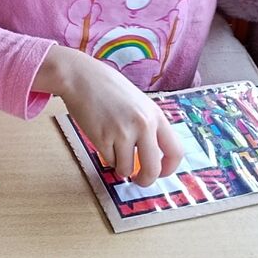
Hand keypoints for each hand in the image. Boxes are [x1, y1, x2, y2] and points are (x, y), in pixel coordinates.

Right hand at [37, 46, 184, 185]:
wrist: (81, 77)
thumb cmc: (108, 88)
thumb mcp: (138, 103)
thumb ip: (147, 125)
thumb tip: (150, 155)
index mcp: (156, 115)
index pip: (175, 151)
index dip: (169, 168)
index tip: (160, 172)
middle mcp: (143, 125)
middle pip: (153, 168)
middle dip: (145, 180)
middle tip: (139, 180)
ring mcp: (123, 132)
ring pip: (126, 168)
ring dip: (120, 166)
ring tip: (113, 148)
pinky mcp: (103, 138)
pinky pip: (109, 161)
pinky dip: (106, 156)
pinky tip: (101, 137)